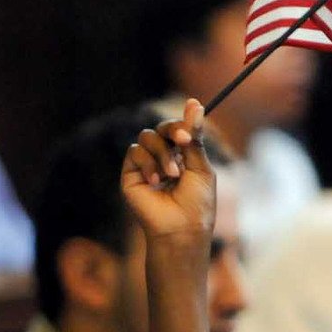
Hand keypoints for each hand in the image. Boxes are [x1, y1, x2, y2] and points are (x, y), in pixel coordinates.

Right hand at [121, 98, 215, 248]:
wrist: (181, 229)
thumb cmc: (197, 204)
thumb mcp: (201, 166)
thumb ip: (195, 137)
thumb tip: (194, 102)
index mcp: (182, 156)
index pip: (178, 129)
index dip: (183, 123)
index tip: (191, 125)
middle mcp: (162, 159)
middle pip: (161, 128)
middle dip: (172, 130)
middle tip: (183, 141)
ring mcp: (145, 166)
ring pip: (147, 137)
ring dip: (162, 152)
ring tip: (173, 174)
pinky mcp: (130, 175)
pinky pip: (134, 152)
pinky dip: (148, 163)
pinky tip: (157, 182)